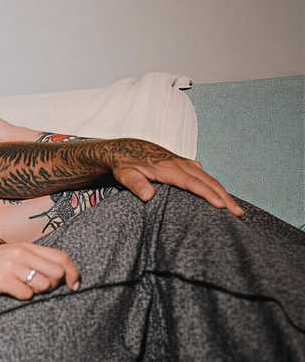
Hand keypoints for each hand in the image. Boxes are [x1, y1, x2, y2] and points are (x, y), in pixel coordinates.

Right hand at [0, 242, 80, 299]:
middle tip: (40, 289)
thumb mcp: (8, 255)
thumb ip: (30, 259)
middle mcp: (20, 253)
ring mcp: (10, 265)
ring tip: (23, 290)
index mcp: (24, 245)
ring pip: (43, 285)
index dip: (73, 273)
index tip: (74, 285)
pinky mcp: (0, 279)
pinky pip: (26, 294)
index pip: (61, 257)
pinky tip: (10, 293)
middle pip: (56, 272)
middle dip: (54, 285)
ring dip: (37, 292)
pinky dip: (22, 297)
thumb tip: (57, 273)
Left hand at [111, 140, 243, 217]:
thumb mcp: (125, 174)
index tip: (221, 206)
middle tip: (238, 213)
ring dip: (223, 192)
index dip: (207, 194)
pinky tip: (220, 195)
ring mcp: (183, 163)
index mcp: (168, 169)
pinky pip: (203, 175)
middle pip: (207, 181)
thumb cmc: (124, 164)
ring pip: (208, 178)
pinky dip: (214, 185)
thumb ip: (136, 184)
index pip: (193, 183)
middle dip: (224, 197)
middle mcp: (180, 164)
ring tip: (235, 209)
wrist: (124, 148)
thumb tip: (148, 196)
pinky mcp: (183, 164)